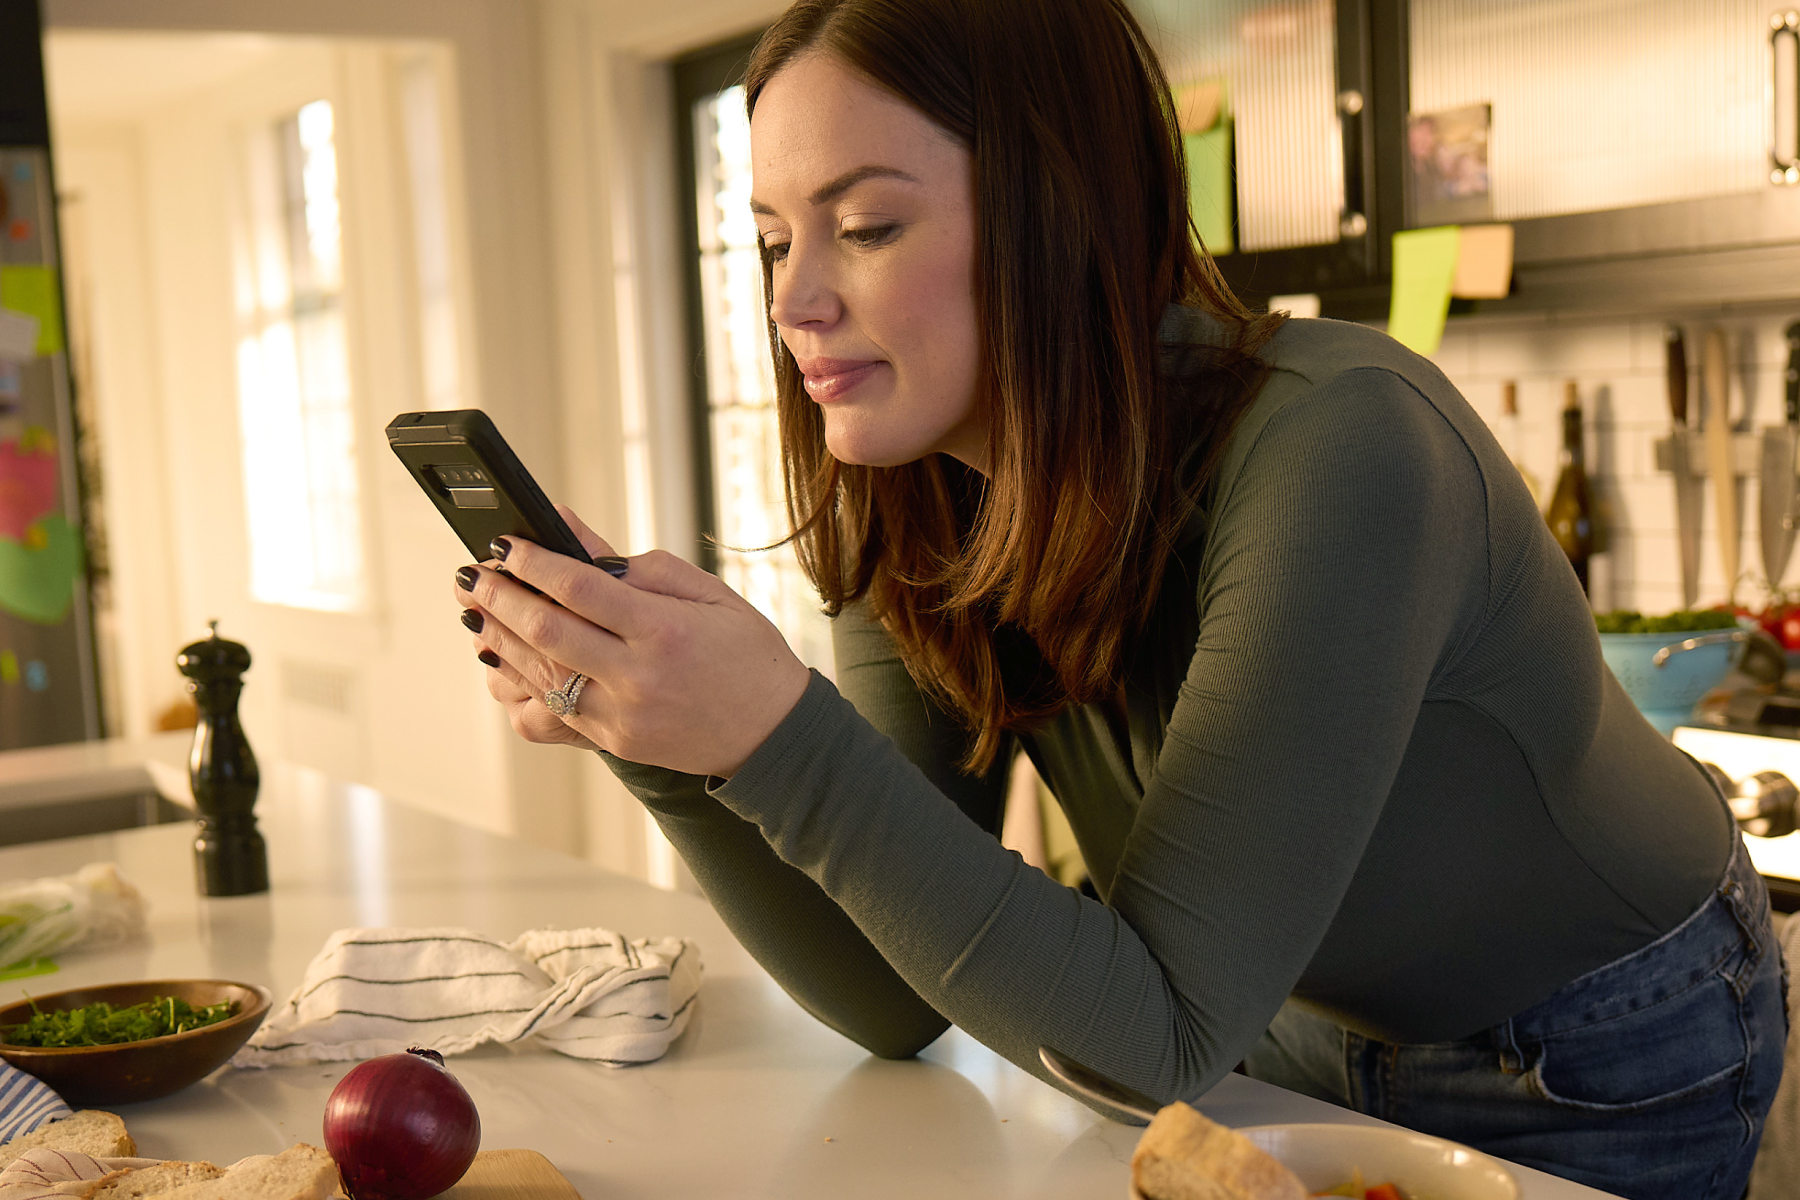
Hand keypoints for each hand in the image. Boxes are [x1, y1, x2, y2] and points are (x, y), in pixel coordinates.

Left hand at [452, 507, 812, 777]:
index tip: (505, 543)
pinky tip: (502, 656)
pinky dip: (519, 680)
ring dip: (498, 636)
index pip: (579, 588)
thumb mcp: (708, 594)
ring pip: (539, 672)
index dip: (533, 562)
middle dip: (499, 597)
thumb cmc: (747, 655)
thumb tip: (579, 540)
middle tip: (470, 572)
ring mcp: (621, 715)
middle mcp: (638, 676)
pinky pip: (551, 710)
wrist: (773, 736)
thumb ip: (643, 567)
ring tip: (473, 607)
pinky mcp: (614, 741)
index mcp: (664, 631)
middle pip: (546, 630)